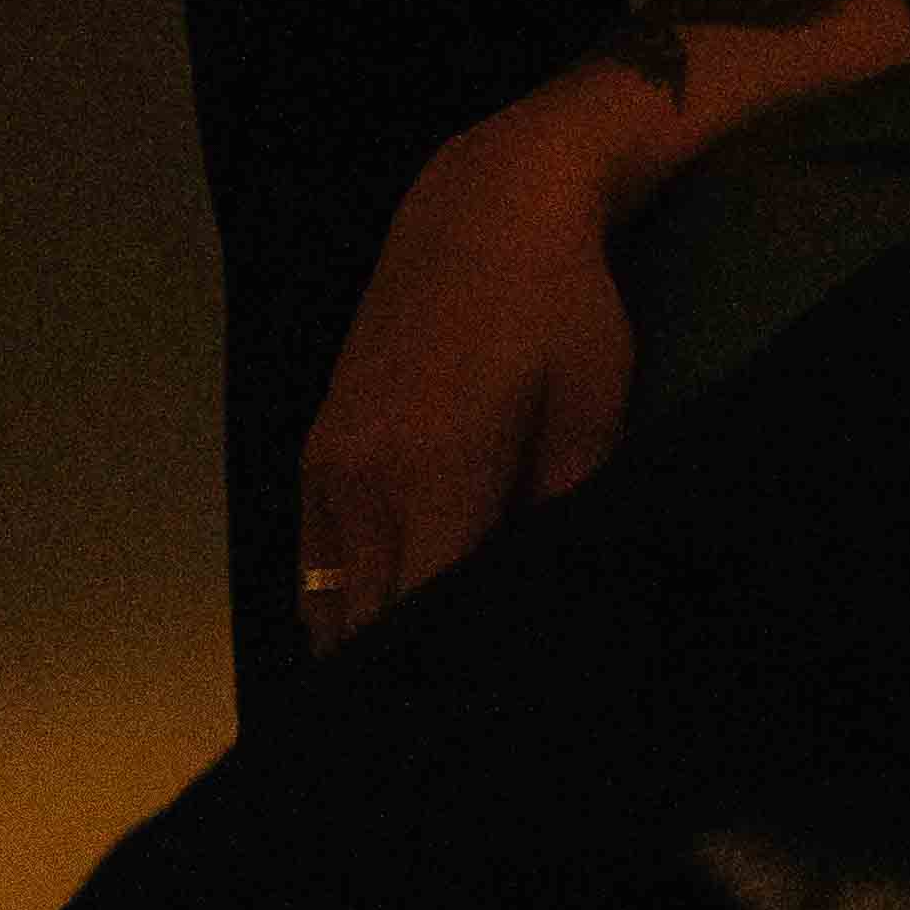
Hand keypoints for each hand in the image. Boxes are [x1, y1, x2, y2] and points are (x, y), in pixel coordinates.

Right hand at [297, 72, 649, 643]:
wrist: (488, 205)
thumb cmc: (562, 307)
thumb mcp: (592, 412)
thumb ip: (562, 515)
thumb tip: (547, 598)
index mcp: (434, 479)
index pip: (418, 622)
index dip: (447, 671)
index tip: (483, 704)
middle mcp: (363, 481)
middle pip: (365, 629)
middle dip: (407, 671)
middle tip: (463, 700)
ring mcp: (330, 462)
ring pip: (331, 602)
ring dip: (371, 640)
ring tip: (428, 668)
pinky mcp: (320, 443)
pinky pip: (317, 557)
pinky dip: (346, 596)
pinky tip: (393, 612)